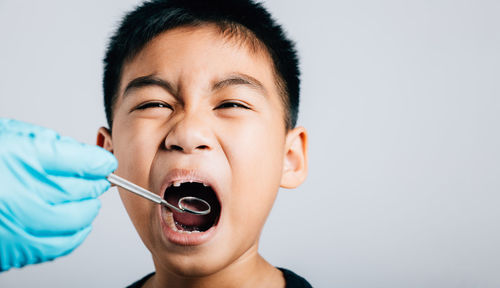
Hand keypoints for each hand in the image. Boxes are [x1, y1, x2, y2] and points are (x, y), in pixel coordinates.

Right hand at [0, 119, 116, 270]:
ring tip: (86, 200)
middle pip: (81, 190)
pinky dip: (75, 233)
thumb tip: (83, 156)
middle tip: (97, 180)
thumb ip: (45, 145)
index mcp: (17, 157)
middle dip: (95, 184)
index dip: (99, 162)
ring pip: (76, 219)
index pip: (78, 160)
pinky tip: (76, 223)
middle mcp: (20, 192)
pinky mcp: (13, 248)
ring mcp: (17, 224)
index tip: (104, 162)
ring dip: (88, 208)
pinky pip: (60, 245)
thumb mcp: (7, 137)